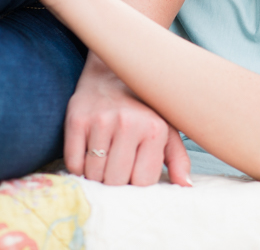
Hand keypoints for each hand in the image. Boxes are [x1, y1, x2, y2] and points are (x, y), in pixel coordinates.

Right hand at [64, 58, 191, 186]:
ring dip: (98, 175)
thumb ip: (178, 159)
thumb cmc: (144, 107)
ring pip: (94, 174)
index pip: (143, 180)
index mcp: (154, 128)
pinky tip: (89, 154)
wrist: (112, 73)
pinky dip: (80, 167)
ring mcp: (101, 121)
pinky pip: (74, 163)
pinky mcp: (77, 120)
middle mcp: (128, 124)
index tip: (136, 173)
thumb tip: (185, 187)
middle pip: (116, 180)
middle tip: (118, 168)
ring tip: (105, 159)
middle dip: (117, 182)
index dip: (138, 183)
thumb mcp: (167, 129)